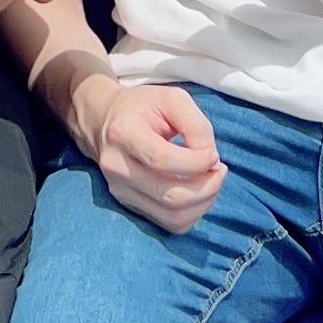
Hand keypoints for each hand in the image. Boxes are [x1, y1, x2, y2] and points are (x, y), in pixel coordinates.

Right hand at [75, 73, 225, 232]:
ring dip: (204, 203)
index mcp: (123, 133)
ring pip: (172, 217)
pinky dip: (193, 213)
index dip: (197, 163)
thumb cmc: (143, 106)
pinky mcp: (128, 204)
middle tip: (218, 169)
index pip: (163, 161)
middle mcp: (116, 166)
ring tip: (211, 181)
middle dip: (208, 187)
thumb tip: (211, 160)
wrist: (104, 119)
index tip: (213, 154)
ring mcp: (120, 189)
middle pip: (170, 196)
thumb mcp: (173, 99)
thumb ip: (196, 125)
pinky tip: (197, 191)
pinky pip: (169, 224)